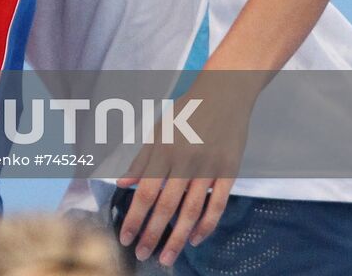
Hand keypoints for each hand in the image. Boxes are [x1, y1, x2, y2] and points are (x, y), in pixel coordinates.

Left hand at [116, 84, 253, 266]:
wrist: (224, 93)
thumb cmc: (186, 111)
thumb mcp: (158, 129)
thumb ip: (141, 158)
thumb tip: (122, 182)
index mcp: (163, 149)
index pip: (145, 192)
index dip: (134, 217)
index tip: (124, 237)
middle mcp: (185, 161)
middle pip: (166, 206)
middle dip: (152, 234)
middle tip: (141, 256)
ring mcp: (209, 167)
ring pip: (191, 211)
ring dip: (178, 238)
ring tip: (166, 257)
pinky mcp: (229, 171)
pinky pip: (217, 204)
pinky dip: (206, 225)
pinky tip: (195, 239)